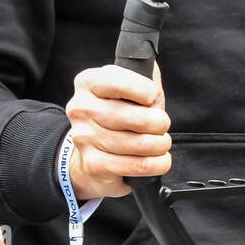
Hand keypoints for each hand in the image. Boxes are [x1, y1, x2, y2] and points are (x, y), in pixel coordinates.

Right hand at [65, 62, 171, 201]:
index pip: (119, 82)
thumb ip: (143, 79)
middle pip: (136, 118)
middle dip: (160, 123)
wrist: (91, 154)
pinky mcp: (94, 164)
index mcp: (88, 82)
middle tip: (162, 125)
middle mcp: (82, 108)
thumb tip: (154, 80)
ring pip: (140, 144)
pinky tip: (158, 160)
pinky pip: (137, 165)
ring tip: (161, 143)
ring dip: (160, 145)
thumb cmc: (116, 116)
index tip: (154, 99)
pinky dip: (156, 164)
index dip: (147, 91)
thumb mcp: (127, 90)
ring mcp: (85, 137)